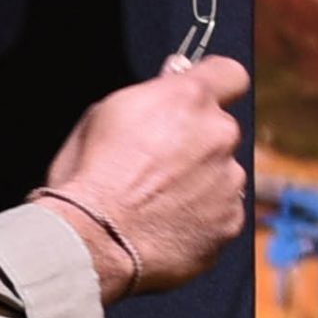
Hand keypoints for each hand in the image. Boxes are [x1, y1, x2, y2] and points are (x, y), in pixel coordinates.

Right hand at [32, 55, 249, 302]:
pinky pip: (222, 213)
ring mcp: (229, 182)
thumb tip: (166, 89)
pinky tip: (167, 226)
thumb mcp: (103, 115)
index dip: (215, 85)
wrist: (90, 243)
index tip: (200, 99)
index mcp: (187, 98)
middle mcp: (218, 135)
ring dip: (200, 182)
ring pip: (223, 174)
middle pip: (221, 129)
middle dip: (197, 141)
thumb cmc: (87, 177)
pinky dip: (201, 218)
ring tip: (157, 202)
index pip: (230, 74)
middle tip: (159, 163)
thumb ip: (148, 97)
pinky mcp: (230, 222)